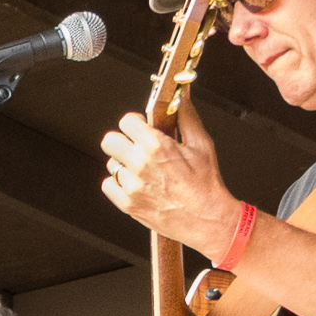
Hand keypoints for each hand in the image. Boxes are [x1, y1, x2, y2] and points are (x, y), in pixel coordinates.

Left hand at [100, 104, 236, 255]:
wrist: (206, 219)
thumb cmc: (206, 184)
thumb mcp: (201, 144)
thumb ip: (186, 117)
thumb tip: (181, 97)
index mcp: (157, 146)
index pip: (126, 121)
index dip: (135, 123)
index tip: (141, 128)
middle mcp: (140, 164)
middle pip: (110, 141)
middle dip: (123, 141)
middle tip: (136, 147)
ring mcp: (131, 185)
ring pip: (111, 164)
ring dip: (123, 164)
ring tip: (143, 170)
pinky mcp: (127, 203)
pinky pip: (108, 185)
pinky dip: (119, 184)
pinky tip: (137, 184)